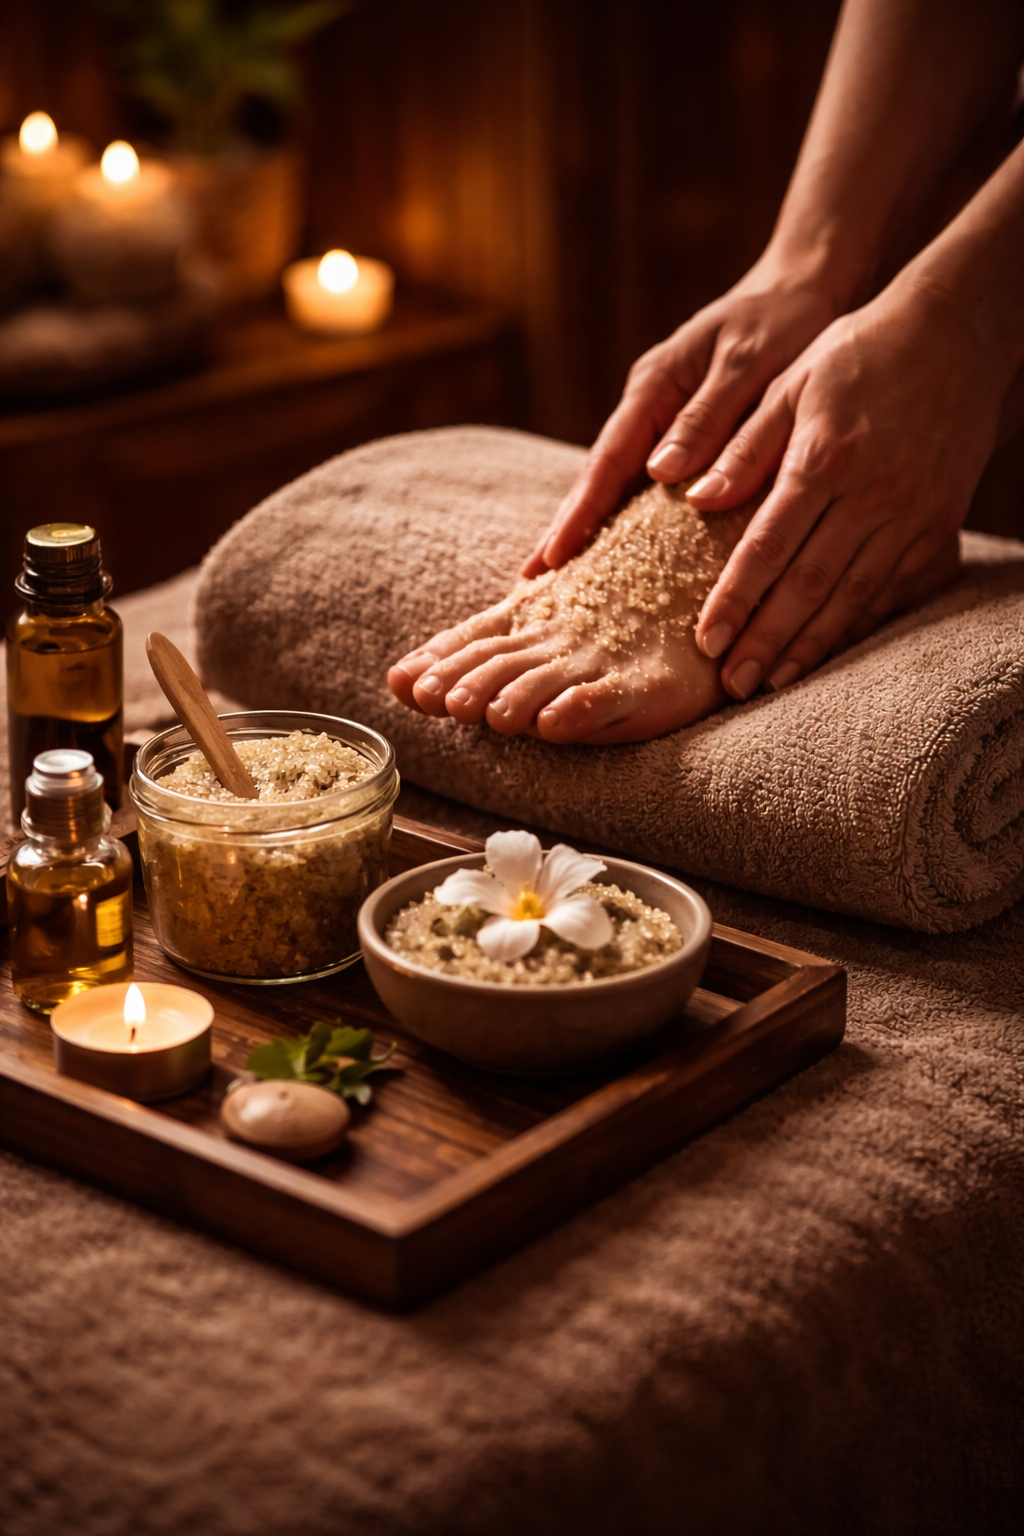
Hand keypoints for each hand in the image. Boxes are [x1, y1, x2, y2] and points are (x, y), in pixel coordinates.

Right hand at [521, 258, 837, 576]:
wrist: (806, 285)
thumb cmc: (783, 320)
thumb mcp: (749, 364)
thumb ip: (708, 417)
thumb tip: (659, 473)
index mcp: (657, 384)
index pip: (609, 459)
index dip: (580, 512)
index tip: (554, 556)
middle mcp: (649, 403)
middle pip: (599, 474)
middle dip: (565, 527)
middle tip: (531, 580)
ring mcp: (661, 416)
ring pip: (616, 479)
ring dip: (588, 525)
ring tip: (560, 573)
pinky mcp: (682, 429)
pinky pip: (644, 478)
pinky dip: (624, 512)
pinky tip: (613, 545)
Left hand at [689, 277, 1003, 697]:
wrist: (957, 340)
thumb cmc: (858, 355)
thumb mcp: (791, 383)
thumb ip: (744, 446)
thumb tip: (696, 497)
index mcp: (826, 458)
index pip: (769, 544)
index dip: (736, 598)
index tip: (705, 640)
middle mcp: (872, 495)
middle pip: (809, 585)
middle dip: (766, 640)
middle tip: (730, 684)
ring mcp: (910, 515)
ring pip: (852, 597)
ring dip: (808, 645)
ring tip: (768, 682)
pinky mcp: (936, 525)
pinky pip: (892, 590)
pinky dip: (856, 626)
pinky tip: (824, 652)